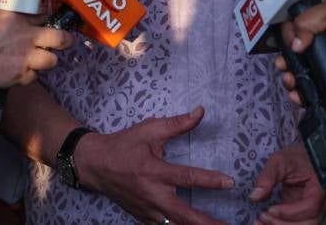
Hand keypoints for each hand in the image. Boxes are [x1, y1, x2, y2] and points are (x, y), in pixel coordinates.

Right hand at [0, 11, 73, 90]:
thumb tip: (13, 29)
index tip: (46, 23)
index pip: (41, 14)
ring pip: (52, 60)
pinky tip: (17, 74)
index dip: (45, 20)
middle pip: (59, 37)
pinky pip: (33, 77)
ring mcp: (25, 56)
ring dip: (45, 62)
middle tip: (64, 43)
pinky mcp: (20, 75)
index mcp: (13, 17)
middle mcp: (25, 35)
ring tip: (36, 62)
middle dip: (64, 41)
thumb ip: (5, 24)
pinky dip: (28, 77)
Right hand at [74, 107, 234, 224]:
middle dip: (206, 223)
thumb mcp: (149, 129)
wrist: (95, 165)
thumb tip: (201, 112)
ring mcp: (147, 210)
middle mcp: (152, 195)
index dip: (211, 181)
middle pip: (184, 215)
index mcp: (154, 172)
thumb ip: (177, 124)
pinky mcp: (143, 218)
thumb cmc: (124, 145)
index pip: (188, 178)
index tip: (230, 183)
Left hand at [250, 142, 325, 223]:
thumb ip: (268, 177)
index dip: (290, 212)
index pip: (309, 207)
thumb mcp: (281, 161)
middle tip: (262, 217)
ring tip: (260, 222)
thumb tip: (255, 196)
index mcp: (320, 188)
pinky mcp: (304, 215)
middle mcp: (322, 204)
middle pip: (307, 223)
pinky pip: (295, 224)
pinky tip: (266, 223)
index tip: (270, 209)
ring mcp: (314, 211)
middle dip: (283, 224)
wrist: (306, 158)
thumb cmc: (299, 157)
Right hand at [278, 2, 325, 101]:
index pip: (292, 30)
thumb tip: (295, 43)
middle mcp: (316, 47)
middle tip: (285, 63)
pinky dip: (296, 93)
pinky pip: (305, 91)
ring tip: (291, 79)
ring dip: (287, 76)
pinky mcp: (324, 85)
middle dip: (283, 59)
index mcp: (316, 27)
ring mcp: (319, 67)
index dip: (287, 35)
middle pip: (289, 54)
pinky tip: (297, 92)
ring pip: (293, 73)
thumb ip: (308, 18)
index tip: (291, 40)